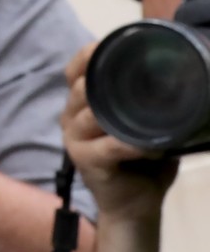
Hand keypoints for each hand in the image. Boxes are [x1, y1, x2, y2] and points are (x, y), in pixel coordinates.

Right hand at [61, 43, 176, 219]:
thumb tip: (182, 80)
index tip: (106, 45)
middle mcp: (70, 117)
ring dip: (122, 115)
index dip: (86, 56)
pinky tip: (151, 148)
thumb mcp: (142, 127)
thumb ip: (146, 106)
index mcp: (81, 105)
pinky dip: (131, 145)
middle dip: (105, 81)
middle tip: (138, 84)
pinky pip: (109, 145)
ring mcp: (73, 138)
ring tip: (149, 122)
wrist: (134, 206)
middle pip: (81, 87)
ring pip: (92, 112)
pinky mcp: (84, 160)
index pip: (73, 71)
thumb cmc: (141, 164)